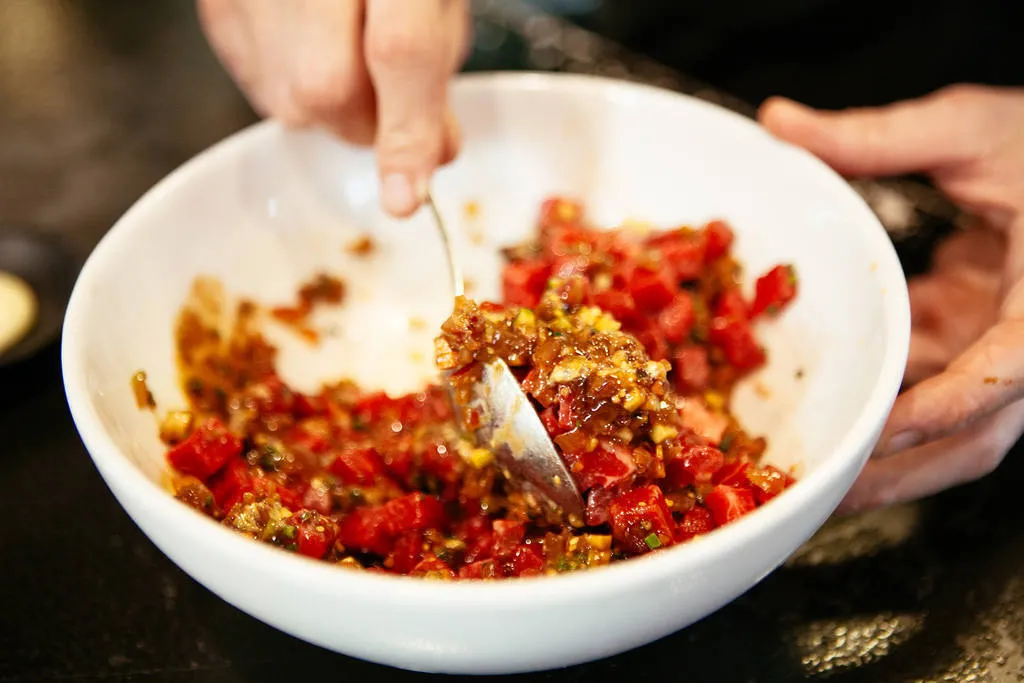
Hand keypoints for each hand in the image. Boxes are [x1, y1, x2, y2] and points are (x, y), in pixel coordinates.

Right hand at [196, 0, 468, 216]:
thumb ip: (436, 63)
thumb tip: (433, 154)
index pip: (400, 50)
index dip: (408, 131)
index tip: (407, 198)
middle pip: (326, 88)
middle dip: (367, 123)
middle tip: (389, 108)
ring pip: (287, 98)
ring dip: (330, 107)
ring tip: (346, 55)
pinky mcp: (217, 1)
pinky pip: (255, 79)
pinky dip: (291, 85)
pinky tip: (310, 46)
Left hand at [758, 85, 1023, 512]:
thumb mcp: (970, 129)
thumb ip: (878, 137)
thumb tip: (781, 121)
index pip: (1006, 370)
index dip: (945, 406)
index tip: (885, 429)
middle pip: (978, 436)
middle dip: (902, 471)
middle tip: (825, 493)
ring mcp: (1009, 348)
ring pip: (954, 429)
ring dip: (883, 451)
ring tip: (811, 467)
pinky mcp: (987, 343)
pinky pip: (935, 388)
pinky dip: (887, 396)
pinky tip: (830, 397)